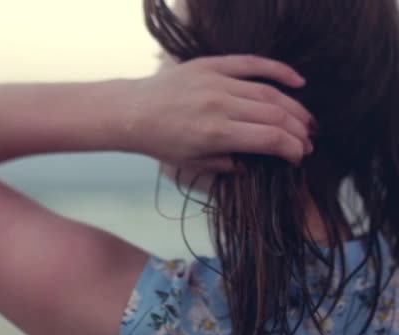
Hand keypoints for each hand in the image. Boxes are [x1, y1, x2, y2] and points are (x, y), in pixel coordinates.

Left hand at [127, 54, 314, 173]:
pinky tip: (298, 81)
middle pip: (276, 115)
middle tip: (308, 141)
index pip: (271, 139)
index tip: (298, 157)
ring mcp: (217, 82)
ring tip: (307, 121)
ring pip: (269, 92)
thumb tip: (257, 164)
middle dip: (299, 131)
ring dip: (294, 108)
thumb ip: (227, 165)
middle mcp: (221, 106)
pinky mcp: (211, 65)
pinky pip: (252, 63)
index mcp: (216, 134)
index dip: (292, 149)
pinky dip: (278, 70)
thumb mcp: (192, 164)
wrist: (132, 112)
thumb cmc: (160, 142)